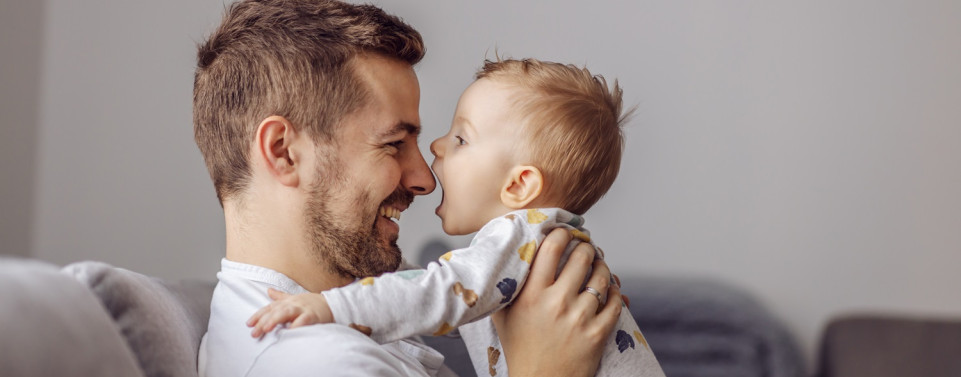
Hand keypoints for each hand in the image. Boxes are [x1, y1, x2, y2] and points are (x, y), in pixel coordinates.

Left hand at [246, 288, 334, 337]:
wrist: (331, 303)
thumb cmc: (310, 303)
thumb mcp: (294, 298)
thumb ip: (280, 297)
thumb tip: (268, 290)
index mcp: (286, 302)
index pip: (269, 308)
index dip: (258, 316)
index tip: (248, 324)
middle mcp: (293, 304)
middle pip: (275, 311)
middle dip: (263, 321)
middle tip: (254, 333)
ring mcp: (303, 309)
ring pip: (287, 312)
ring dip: (276, 320)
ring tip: (267, 329)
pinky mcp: (313, 315)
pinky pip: (304, 320)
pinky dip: (297, 325)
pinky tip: (290, 331)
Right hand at [492, 228, 621, 376]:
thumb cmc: (520, 348)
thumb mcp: (504, 315)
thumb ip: (508, 286)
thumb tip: (513, 256)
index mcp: (531, 295)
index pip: (551, 249)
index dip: (562, 234)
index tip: (565, 233)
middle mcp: (556, 303)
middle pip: (581, 257)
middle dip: (586, 247)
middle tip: (586, 247)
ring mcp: (579, 318)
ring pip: (602, 277)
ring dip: (603, 267)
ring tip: (599, 266)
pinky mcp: (597, 333)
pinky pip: (614, 302)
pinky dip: (614, 292)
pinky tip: (609, 290)